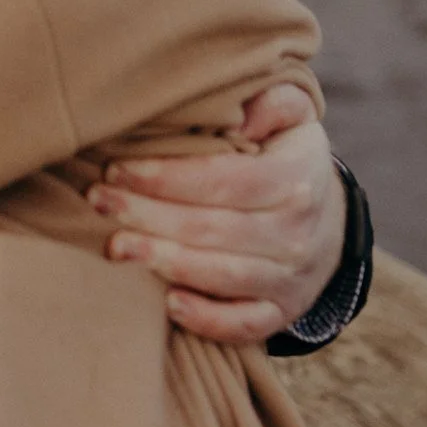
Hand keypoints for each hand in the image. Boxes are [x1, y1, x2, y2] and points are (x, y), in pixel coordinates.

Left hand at [87, 84, 347, 345]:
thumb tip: (242, 117)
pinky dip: (207, 319)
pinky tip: (168, 304)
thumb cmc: (287, 160)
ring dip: (164, 262)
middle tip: (99, 202)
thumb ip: (273, 102)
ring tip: (116, 248)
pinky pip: (244, 324)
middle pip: (212, 229)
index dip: (166, 177)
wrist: (327, 226)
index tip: (117, 168)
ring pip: (221, 275)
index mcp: (296, 180)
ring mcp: (290, 279)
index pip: (223, 180)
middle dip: (149, 215)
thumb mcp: (294, 118)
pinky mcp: (279, 313)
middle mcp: (297, 234)